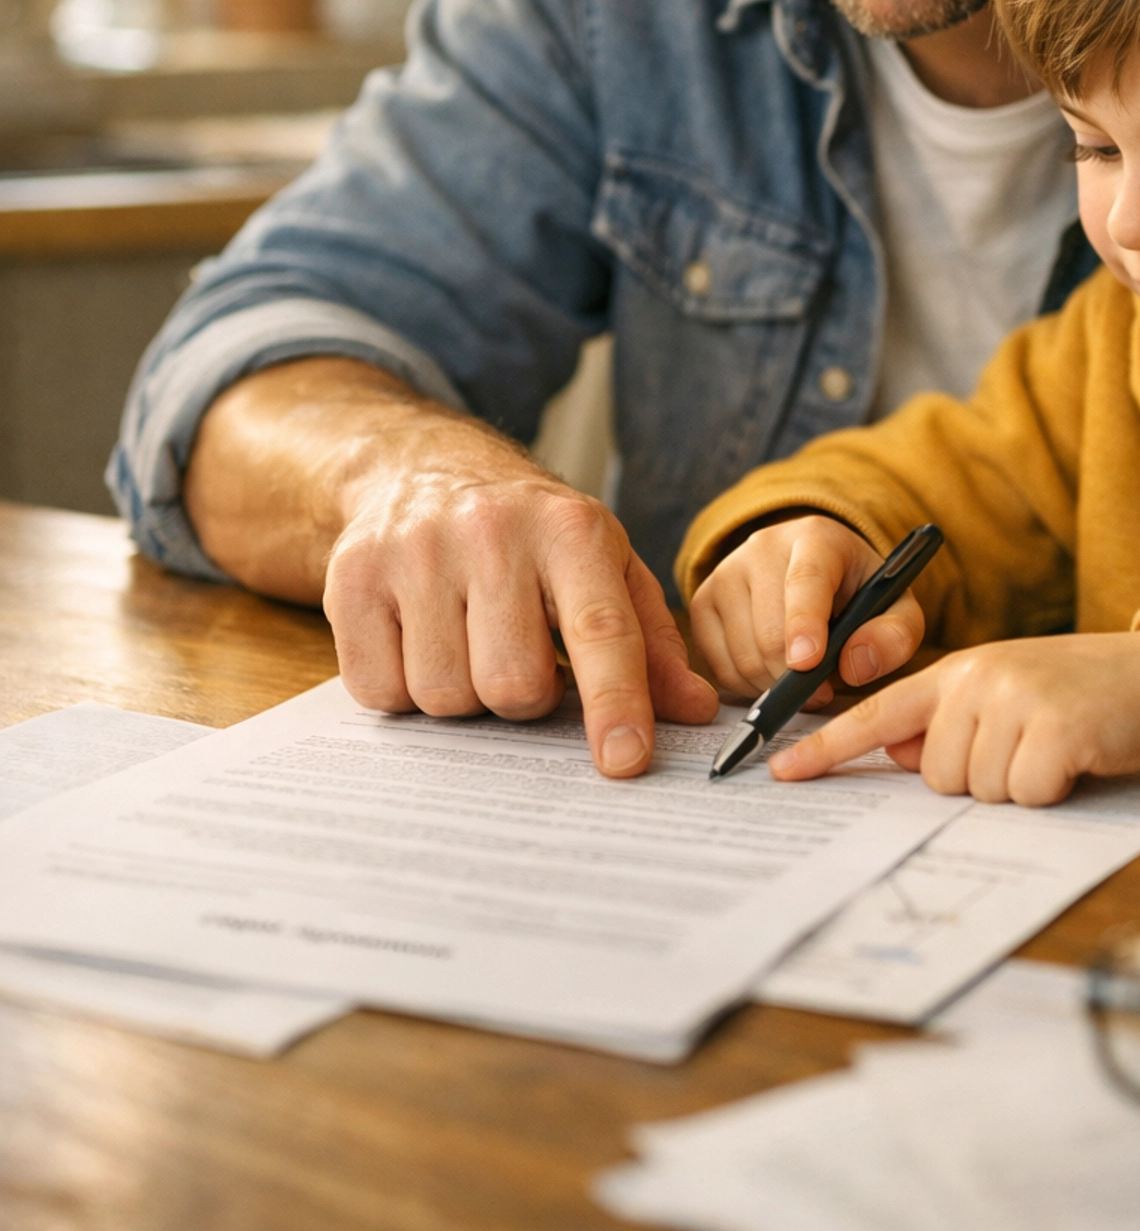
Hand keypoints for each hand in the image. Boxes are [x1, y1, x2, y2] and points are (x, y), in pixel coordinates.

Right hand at [185, 359, 717, 775]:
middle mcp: (491, 531)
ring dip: (462, 695)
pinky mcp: (351, 577)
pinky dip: (402, 690)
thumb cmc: (531, 537)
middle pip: (512, 684)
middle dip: (523, 699)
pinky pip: (378, 690)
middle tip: (520, 659)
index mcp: (571, 530)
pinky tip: (419, 642)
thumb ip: (653, 644)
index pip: (601, 630)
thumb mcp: (606, 568)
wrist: (423, 469)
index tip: (624, 761)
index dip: (615, 702)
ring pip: (443, 695)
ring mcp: (415, 551)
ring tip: (468, 643)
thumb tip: (697, 712)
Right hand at [688, 514, 924, 701]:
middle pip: (769, 629)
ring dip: (775, 685)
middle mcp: (763, 546)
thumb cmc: (860, 594)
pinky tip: (772, 671)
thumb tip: (856, 664)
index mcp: (816, 537)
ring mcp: (726, 571)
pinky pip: (719, 666)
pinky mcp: (704, 601)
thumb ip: (894, 636)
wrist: (819, 573)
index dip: (804, 624)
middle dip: (797, 676)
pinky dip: (748, 685)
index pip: (804, 580)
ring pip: (742, 654)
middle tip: (824, 689)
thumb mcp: (897, 610)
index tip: (808, 663)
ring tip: (802, 676)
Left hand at [770, 630, 1139, 804]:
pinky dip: (1050, 790)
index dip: (828, 747)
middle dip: (977, 779)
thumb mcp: (1002, 695)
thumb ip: (946, 721)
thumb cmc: (1073, 693)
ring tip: (1050, 749)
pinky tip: (1072, 759)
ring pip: (978, 790)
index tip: (782, 772)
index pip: (878, 713)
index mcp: (957, 672)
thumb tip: (896, 753)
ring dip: (1017, 785)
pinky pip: (1026, 795)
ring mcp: (1016, 701)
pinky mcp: (1055, 729)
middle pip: (936, 775)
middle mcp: (978, 680)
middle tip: (1023, 749)